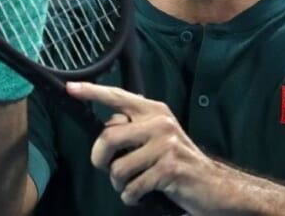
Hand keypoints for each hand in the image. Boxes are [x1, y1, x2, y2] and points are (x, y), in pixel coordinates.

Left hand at [66, 82, 221, 211]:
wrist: (213, 184)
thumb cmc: (179, 161)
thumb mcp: (160, 135)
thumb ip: (136, 127)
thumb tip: (107, 128)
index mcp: (155, 111)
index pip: (119, 97)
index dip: (93, 92)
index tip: (71, 88)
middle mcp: (160, 123)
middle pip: (109, 136)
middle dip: (99, 158)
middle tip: (105, 167)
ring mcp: (166, 146)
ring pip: (118, 168)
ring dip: (118, 184)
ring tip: (130, 185)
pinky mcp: (169, 170)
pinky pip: (132, 187)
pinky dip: (130, 197)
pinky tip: (140, 196)